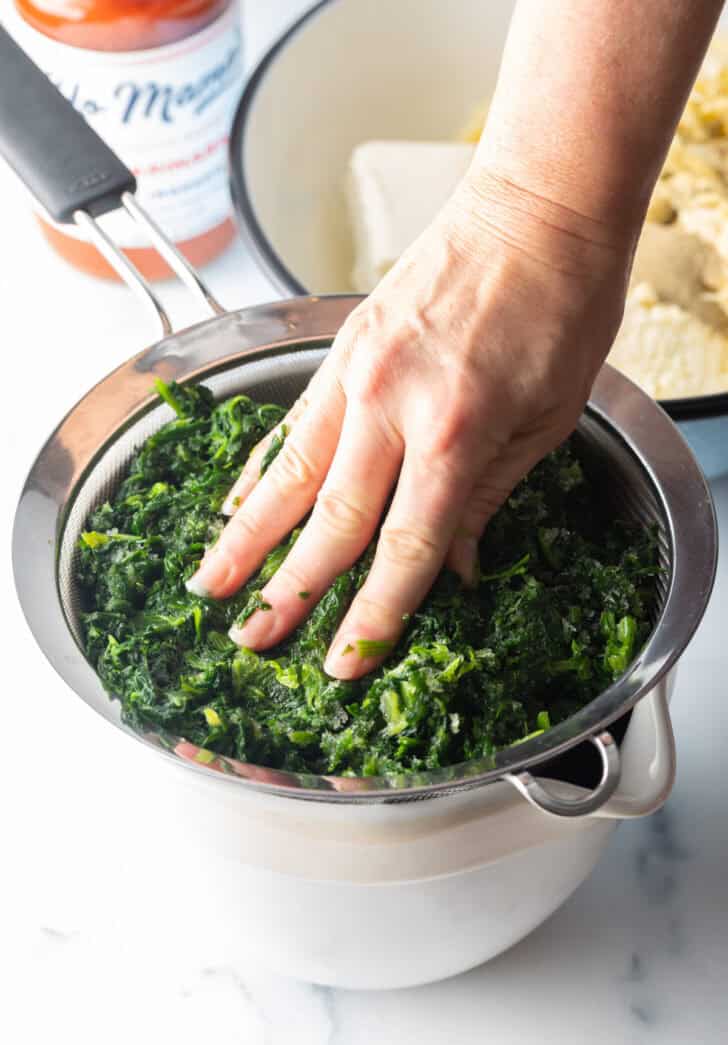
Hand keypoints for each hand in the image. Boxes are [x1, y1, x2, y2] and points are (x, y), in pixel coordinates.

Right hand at [186, 171, 634, 679]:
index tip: (345, 662)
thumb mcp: (548, 419)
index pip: (403, 548)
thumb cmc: (562, 308)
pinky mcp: (342, 348)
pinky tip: (235, 502)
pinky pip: (291, 422)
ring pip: (288, 473)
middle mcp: (391, 405)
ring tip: (210, 584)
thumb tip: (453, 568)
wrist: (537, 209)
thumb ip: (488, 498)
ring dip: (246, 537)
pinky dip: (259, 468)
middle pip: (329, 520)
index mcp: (455, 432)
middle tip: (252, 640)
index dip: (372, 614)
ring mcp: (357, 372)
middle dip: (288, 590)